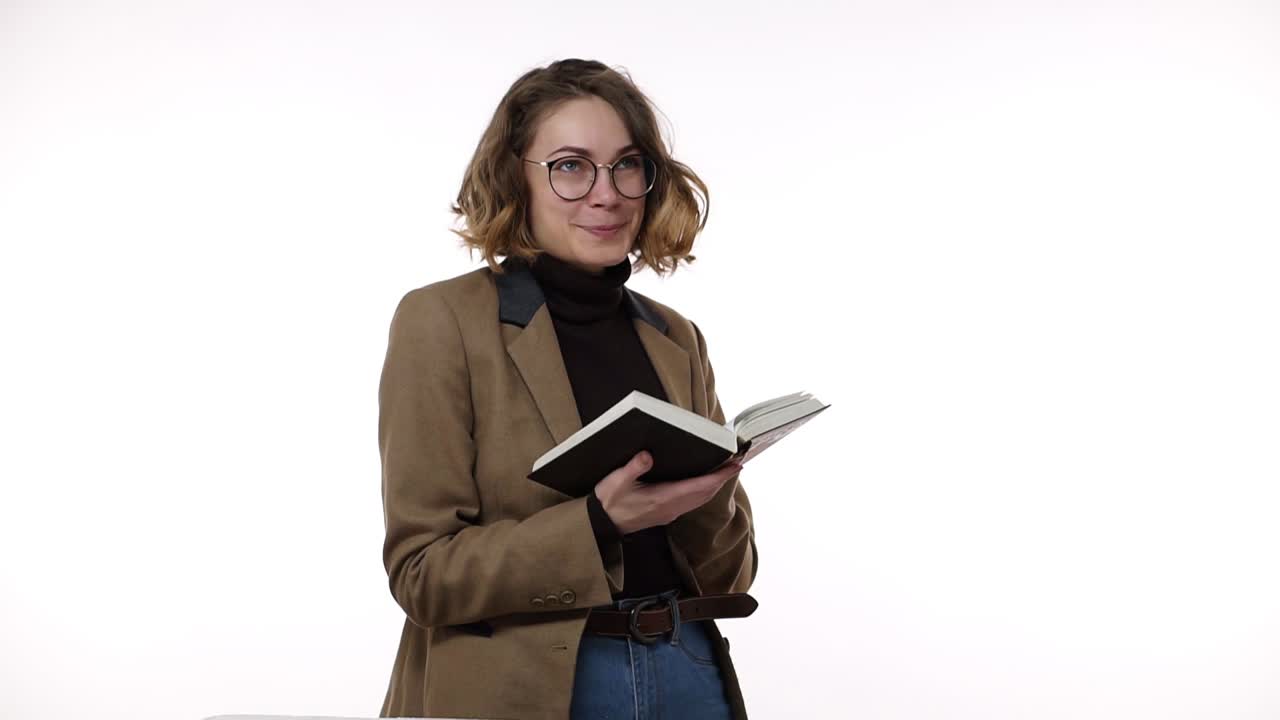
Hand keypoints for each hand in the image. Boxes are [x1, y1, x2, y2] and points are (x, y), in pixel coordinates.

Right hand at [593, 451, 742, 535]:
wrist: (602, 525)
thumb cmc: (609, 502)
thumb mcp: (616, 481)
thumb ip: (633, 468)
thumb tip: (648, 454)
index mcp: (663, 498)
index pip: (699, 487)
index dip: (720, 476)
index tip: (735, 465)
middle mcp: (671, 507)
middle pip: (705, 493)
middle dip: (722, 479)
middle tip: (737, 463)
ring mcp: (669, 512)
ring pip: (700, 499)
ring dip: (714, 486)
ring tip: (725, 470)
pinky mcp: (665, 513)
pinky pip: (692, 502)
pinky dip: (703, 491)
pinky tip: (704, 483)